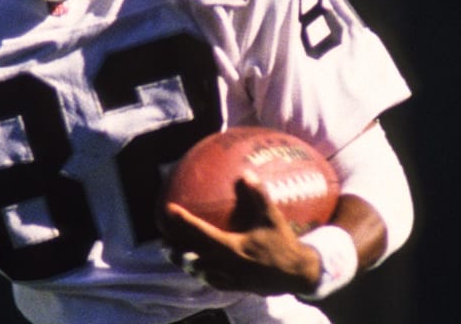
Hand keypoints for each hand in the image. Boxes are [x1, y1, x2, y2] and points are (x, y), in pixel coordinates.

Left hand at [160, 171, 321, 295]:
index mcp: (233, 247)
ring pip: (202, 272)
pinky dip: (204, 275)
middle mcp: (227, 264)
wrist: (297, 275)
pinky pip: (215, 282)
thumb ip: (259, 196)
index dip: (183, 221)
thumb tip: (245, 173)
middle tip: (163, 243)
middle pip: (194, 258)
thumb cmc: (284, 245)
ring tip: (175, 257)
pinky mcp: (237, 286)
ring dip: (187, 264)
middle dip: (177, 251)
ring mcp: (231, 278)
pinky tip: (200, 270)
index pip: (201, 232)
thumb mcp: (273, 218)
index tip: (168, 210)